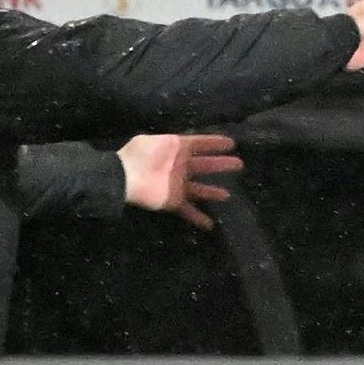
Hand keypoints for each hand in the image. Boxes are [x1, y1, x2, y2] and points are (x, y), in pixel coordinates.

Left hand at [117, 133, 241, 228]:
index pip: (200, 144)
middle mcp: (180, 166)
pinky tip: (210, 224)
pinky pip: (188, 210)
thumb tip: (177, 141)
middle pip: (205, 165)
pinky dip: (198, 218)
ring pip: (200, 189)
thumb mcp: (149, 140)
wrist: (124, 177)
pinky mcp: (172, 201)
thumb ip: (165, 140)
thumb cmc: (137, 156)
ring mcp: (177, 184)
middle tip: (239, 164)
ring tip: (227, 195)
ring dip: (212, 192)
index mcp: (176, 149)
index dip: (214, 143)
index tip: (231, 143)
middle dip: (221, 165)